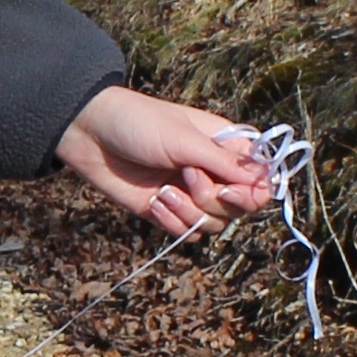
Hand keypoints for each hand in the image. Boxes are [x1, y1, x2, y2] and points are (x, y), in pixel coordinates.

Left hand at [57, 86, 278, 237]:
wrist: (91, 135)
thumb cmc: (139, 123)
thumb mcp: (185, 139)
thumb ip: (224, 164)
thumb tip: (266, 183)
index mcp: (225, 147)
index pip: (261, 179)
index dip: (253, 192)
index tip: (230, 190)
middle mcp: (214, 172)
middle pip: (240, 207)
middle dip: (213, 199)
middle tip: (187, 176)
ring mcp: (191, 193)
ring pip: (215, 224)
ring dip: (190, 212)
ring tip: (163, 191)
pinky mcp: (169, 211)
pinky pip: (188, 232)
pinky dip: (172, 222)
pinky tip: (153, 202)